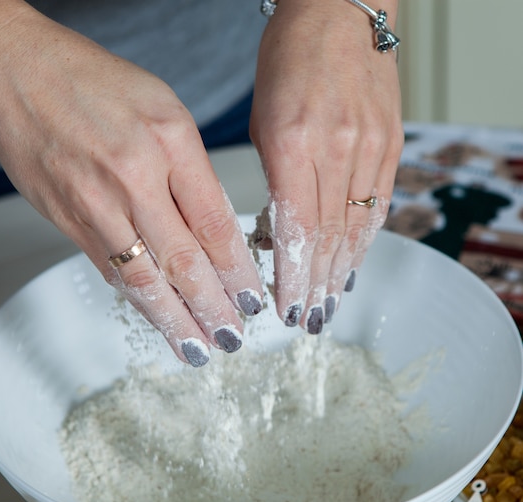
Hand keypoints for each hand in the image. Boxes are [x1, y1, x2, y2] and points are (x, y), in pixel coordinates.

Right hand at [0, 4, 263, 365]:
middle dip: (212, 308)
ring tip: (197, 348)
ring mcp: (97, 203)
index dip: (237, 271)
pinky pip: (109, 270)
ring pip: (143, 278)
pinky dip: (137, 299)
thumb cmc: (92, 83)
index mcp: (170, 142)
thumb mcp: (164, 109)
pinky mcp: (68, 221)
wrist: (14, 74)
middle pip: (183, 261)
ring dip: (174, 320)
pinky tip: (156, 319)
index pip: (215, 224)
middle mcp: (135, 177)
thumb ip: (192, 170)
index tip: (250, 298)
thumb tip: (216, 230)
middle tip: (232, 338)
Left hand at [250, 0, 402, 331]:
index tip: (285, 307)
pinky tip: (352, 266)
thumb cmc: (289, 59)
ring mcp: (370, 147)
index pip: (296, 229)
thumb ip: (273, 178)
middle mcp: (337, 150)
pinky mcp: (390, 144)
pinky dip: (364, 241)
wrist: (339, 12)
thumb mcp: (261, 120)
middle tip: (306, 321)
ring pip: (355, 227)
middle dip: (314, 286)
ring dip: (340, 272)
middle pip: (328, 237)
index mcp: (294, 144)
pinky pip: (378, 203)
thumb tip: (275, 231)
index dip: (291, 276)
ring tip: (328, 305)